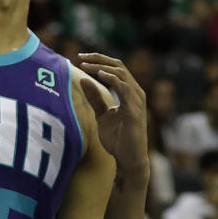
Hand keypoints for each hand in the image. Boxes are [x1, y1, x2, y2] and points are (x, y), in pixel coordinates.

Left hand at [77, 53, 149, 189]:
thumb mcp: (102, 115)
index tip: (80, 57)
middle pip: (118, 65)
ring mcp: (137, 100)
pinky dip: (112, 79)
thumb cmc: (118, 139)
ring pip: (121, 74)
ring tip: (85, 66)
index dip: (99, 60)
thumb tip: (83, 79)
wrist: (129, 161)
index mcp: (130, 91)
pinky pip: (124, 89)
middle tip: (80, 57)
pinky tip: (99, 76)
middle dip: (99, 59)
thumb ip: (95, 98)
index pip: (116, 67)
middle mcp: (136, 92)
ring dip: (102, 67)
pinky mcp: (134, 111)